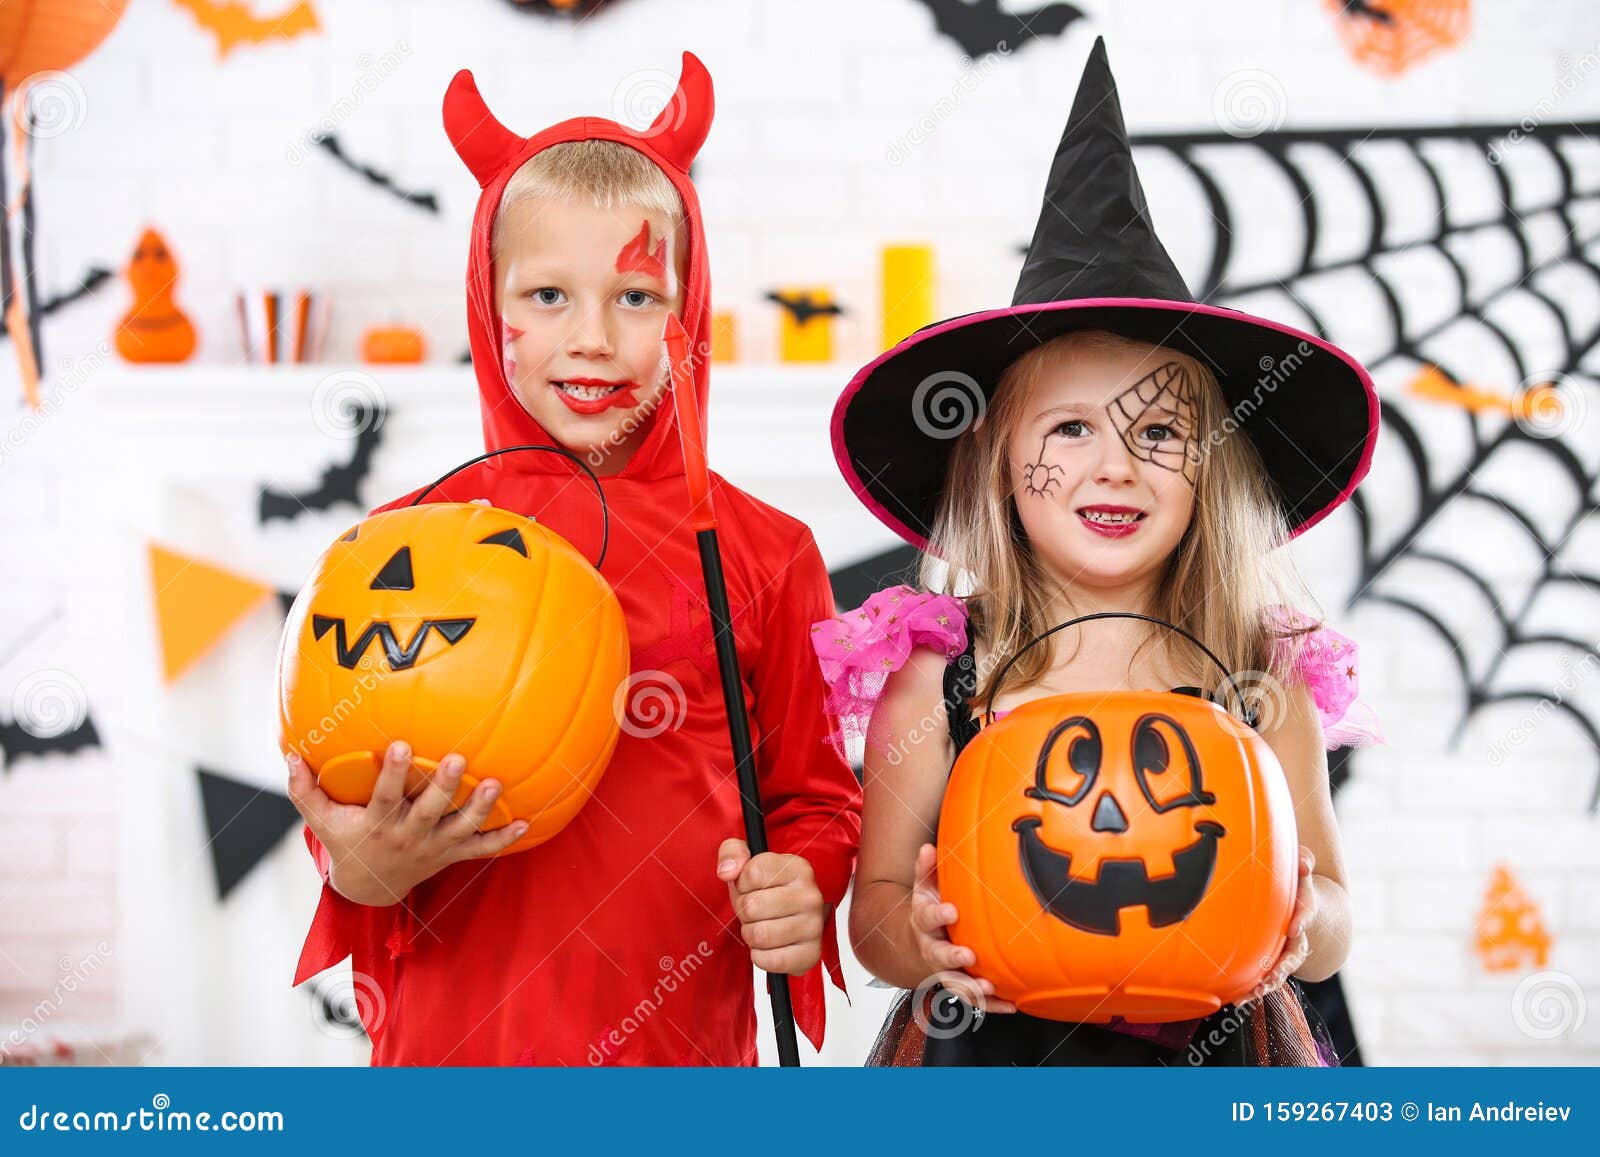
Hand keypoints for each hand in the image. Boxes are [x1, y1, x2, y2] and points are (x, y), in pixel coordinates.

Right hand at [286, 740, 528, 905]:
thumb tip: (289, 754)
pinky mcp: (452, 855)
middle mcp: (409, 837)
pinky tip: (526, 821)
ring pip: (461, 828)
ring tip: (495, 784)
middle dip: (443, 786)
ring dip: (480, 808)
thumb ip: (305, 789)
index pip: (385, 797)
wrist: (369, 888)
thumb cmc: (345, 842)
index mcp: (379, 825)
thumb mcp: (320, 821)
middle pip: (429, 811)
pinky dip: (503, 839)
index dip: (393, 773)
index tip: (400, 745)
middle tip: (456, 758)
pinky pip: (482, 849)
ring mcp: (434, 848)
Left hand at [717, 838, 825, 974]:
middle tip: (754, 911)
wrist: (790, 919)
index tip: (751, 886)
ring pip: (759, 934)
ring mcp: (814, 926)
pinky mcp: (811, 954)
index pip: (752, 873)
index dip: (742, 883)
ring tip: (761, 926)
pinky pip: (770, 960)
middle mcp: (811, 896)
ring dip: (750, 934)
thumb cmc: (766, 891)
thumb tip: (727, 871)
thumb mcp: (747, 862)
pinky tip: (768, 946)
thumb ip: (732, 853)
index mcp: (798, 868)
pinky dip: (760, 956)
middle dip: (744, 911)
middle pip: (752, 906)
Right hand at [909, 843, 1015, 1013]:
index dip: (938, 915)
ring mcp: (944, 970)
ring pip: (953, 983)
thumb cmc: (930, 909)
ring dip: (970, 987)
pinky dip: (991, 1005)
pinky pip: (974, 999)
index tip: (951, 911)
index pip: (927, 917)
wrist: (919, 941)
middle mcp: (931, 948)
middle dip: (952, 957)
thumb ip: (927, 868)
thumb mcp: (925, 886)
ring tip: (988, 987)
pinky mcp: (959, 984)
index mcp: (923, 921)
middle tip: (967, 956)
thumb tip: (928, 847)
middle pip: (937, 956)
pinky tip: (1010, 1004)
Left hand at [1246, 846, 1317, 1004]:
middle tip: (1275, 974)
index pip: (1308, 910)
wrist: (1295, 897)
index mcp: (1302, 905)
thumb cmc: (1292, 878)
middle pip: (1296, 951)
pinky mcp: (1270, 957)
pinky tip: (1239, 998)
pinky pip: (1265, 974)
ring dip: (1269, 982)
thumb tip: (1305, 863)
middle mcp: (1297, 931)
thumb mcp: (1298, 865)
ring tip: (1255, 993)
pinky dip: (1254, 987)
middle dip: (1285, 964)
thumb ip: (1302, 861)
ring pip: (1280, 969)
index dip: (1304, 918)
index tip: (1295, 927)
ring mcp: (1284, 947)